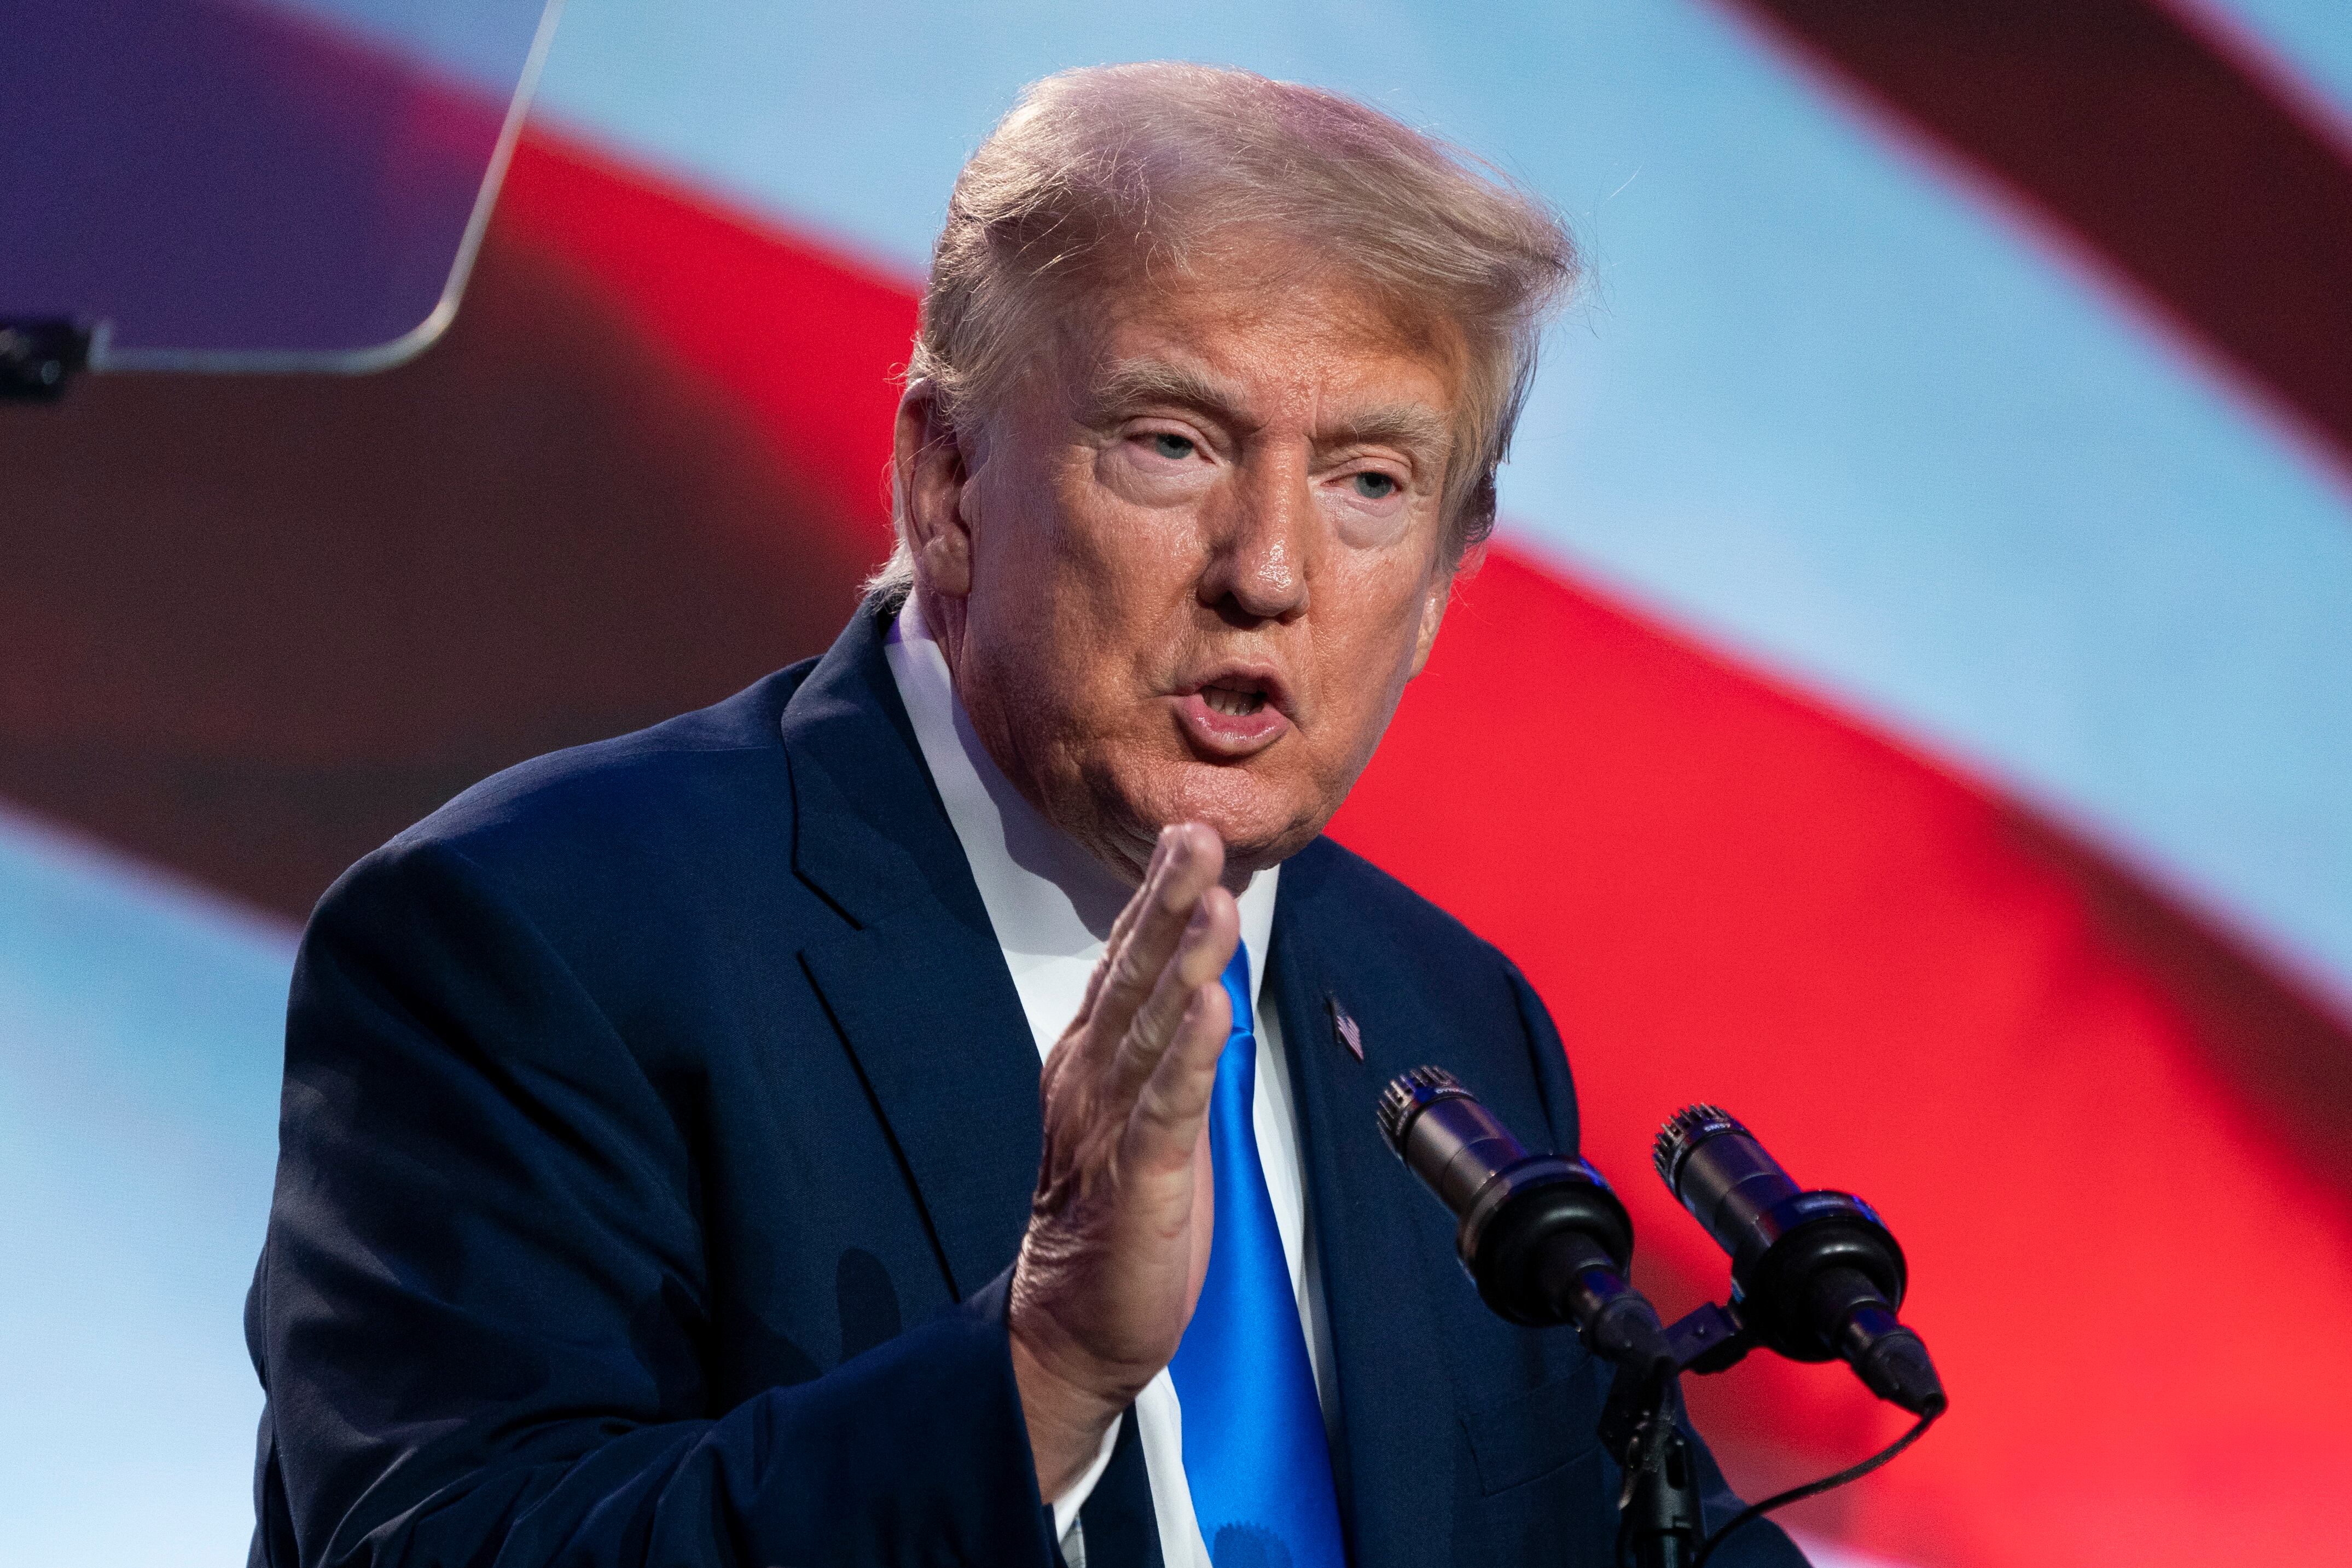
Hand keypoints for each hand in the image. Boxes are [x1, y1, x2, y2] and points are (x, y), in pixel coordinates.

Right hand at [1007, 822, 1239, 1497]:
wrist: (1071, 1327)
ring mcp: (1112, 1128)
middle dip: (1167, 902)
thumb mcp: (1137, 1114)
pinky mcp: (1138, 1180)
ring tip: (1212, 899)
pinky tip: (1211, 1008)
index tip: (1185, 834)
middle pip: (1134, 978)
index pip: (1126, 966)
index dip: (1155, 899)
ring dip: (1184, 961)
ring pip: (1152, 1030)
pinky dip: (1189, 1057)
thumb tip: (1198, 982)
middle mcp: (1093, 1082)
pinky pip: (1166, 1108)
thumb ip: (1160, 1049)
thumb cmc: (1111, 1221)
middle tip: (1196, 834)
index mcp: (1091, 1062)